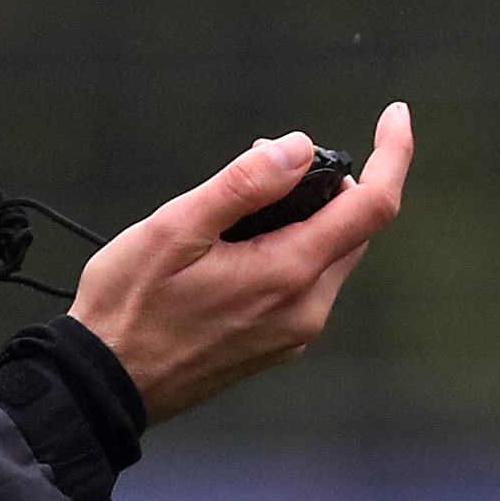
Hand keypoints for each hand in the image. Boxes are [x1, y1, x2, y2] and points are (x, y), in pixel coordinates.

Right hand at [71, 102, 415, 425]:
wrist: (105, 386)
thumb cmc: (129, 306)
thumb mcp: (176, 229)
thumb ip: (243, 185)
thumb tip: (299, 148)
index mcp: (288, 273)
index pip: (372, 206)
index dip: (393, 154)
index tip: (394, 114)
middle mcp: (305, 309)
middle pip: (354, 229)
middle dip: (327, 182)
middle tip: (263, 158)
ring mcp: (293, 332)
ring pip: (330, 256)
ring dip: (306, 217)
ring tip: (239, 202)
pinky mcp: (276, 344)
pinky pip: (305, 284)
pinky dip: (290, 249)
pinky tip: (237, 246)